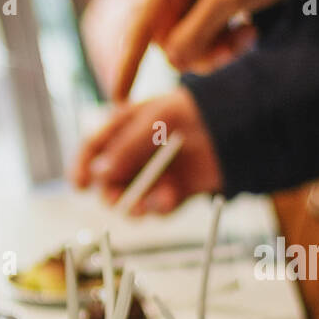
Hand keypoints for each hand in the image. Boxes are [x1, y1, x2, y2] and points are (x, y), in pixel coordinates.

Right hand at [72, 88, 222, 215]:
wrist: (238, 126)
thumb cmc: (195, 111)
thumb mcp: (156, 121)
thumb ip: (125, 148)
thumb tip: (98, 174)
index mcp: (127, 127)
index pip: (94, 147)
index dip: (82, 166)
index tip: (80, 185)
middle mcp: (137, 153)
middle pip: (109, 180)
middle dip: (110, 192)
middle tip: (115, 200)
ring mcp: (155, 172)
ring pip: (131, 197)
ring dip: (133, 204)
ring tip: (142, 207)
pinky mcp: (174, 190)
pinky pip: (157, 206)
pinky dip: (159, 206)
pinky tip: (169, 198)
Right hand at [113, 0, 289, 100]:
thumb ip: (197, 34)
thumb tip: (173, 63)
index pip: (140, 32)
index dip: (128, 67)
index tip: (119, 99)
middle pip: (169, 39)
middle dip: (199, 52)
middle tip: (236, 47)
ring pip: (191, 37)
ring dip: (218, 46)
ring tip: (250, 35)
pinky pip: (207, 28)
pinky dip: (225, 36)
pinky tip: (249, 28)